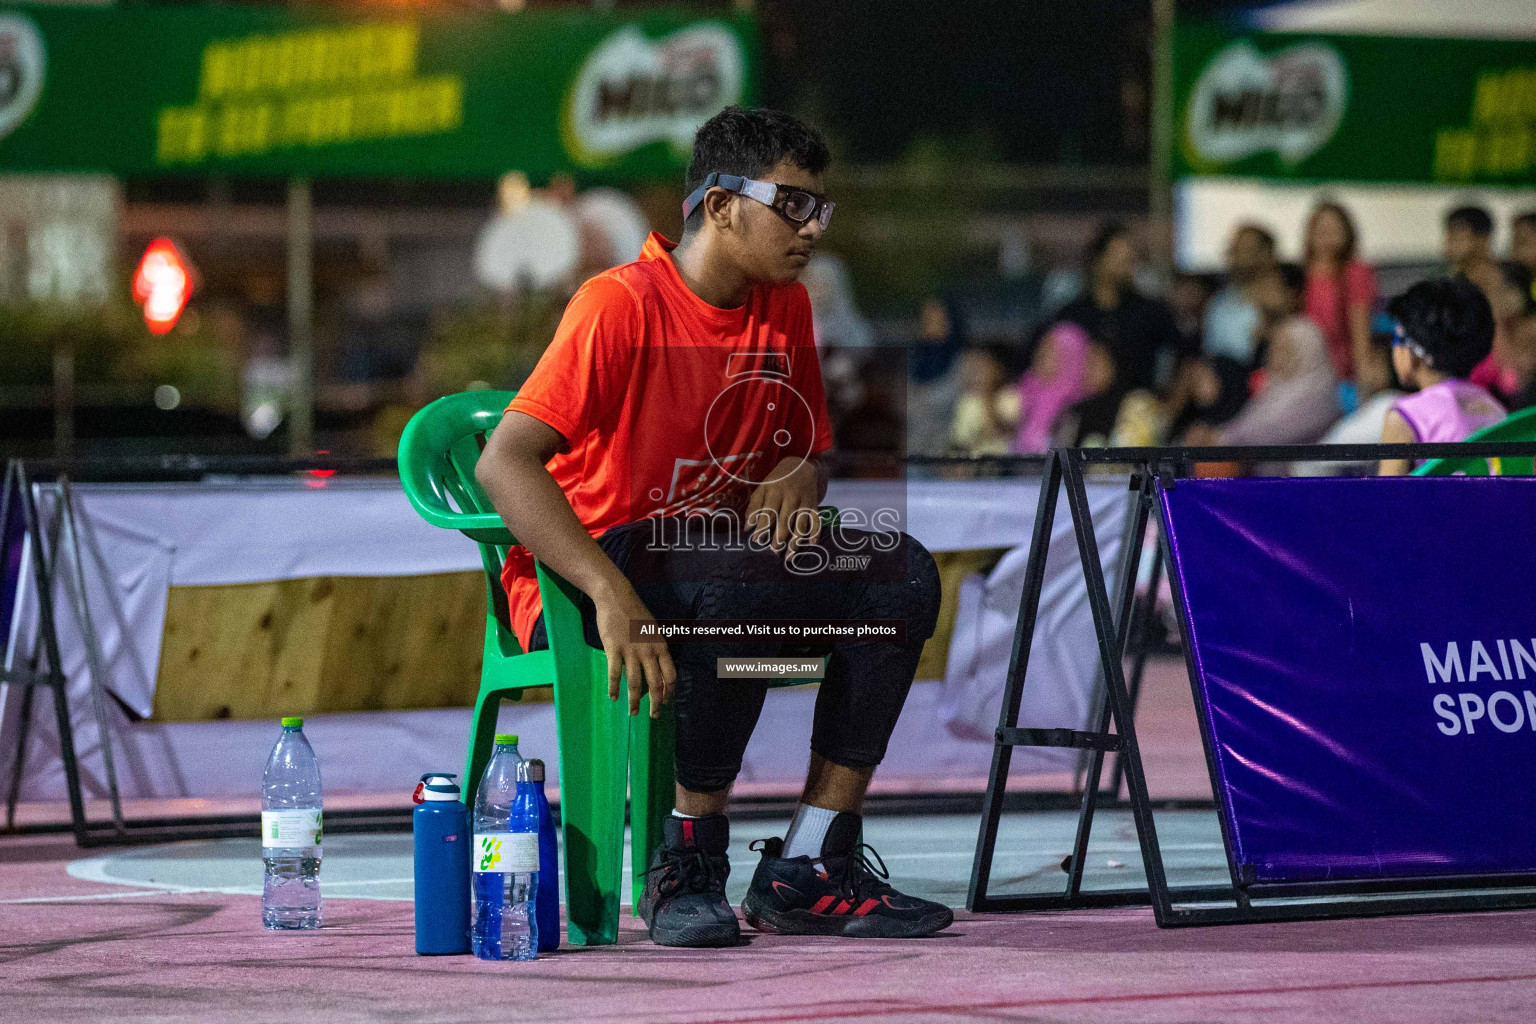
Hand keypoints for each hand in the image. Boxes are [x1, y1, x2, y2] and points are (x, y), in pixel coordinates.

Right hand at [593, 582, 675, 717]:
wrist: (616, 597)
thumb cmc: (635, 613)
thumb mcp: (652, 630)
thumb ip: (655, 649)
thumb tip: (655, 668)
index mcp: (661, 646)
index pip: (670, 675)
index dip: (669, 691)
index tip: (666, 702)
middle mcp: (649, 651)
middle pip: (656, 683)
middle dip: (656, 703)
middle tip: (654, 715)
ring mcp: (631, 651)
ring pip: (636, 683)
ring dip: (634, 700)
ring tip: (632, 713)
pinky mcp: (614, 649)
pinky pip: (615, 674)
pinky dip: (614, 687)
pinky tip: (612, 697)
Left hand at [745, 456, 821, 557]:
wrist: (802, 465)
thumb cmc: (778, 480)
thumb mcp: (763, 488)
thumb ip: (755, 507)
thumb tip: (747, 527)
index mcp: (776, 492)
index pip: (768, 513)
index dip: (762, 527)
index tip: (756, 540)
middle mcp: (791, 497)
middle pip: (785, 521)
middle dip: (779, 538)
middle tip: (773, 551)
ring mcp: (804, 502)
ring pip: (801, 525)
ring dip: (795, 541)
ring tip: (788, 556)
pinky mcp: (814, 505)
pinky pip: (817, 521)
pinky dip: (815, 533)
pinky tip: (811, 544)